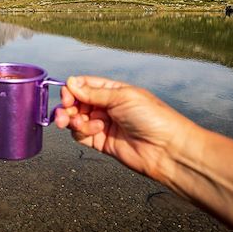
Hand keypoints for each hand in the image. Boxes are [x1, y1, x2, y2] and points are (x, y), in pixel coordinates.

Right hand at [54, 76, 194, 181]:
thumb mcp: (122, 97)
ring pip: (76, 119)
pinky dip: (82, 131)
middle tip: (65, 110)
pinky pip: (81, 135)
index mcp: (112, 91)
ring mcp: (103, 124)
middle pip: (77, 102)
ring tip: (74, 122)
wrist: (167, 149)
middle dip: (68, 105)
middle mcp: (106, 106)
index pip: (84, 85)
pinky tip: (95, 130)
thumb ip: (94, 92)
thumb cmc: (152, 117)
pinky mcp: (100, 142)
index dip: (72, 89)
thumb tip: (71, 82)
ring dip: (71, 119)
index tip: (67, 94)